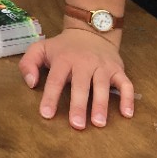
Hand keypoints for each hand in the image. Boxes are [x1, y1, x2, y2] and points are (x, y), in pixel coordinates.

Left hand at [18, 28, 133, 128]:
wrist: (90, 32)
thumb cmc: (62, 48)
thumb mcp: (40, 49)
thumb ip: (28, 64)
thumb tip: (31, 84)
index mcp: (63, 59)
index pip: (55, 79)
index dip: (50, 97)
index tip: (47, 115)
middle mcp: (84, 62)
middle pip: (81, 85)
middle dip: (79, 105)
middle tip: (77, 125)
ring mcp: (102, 66)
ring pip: (102, 85)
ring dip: (101, 104)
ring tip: (99, 123)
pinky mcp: (118, 69)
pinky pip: (126, 84)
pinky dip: (128, 98)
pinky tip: (127, 114)